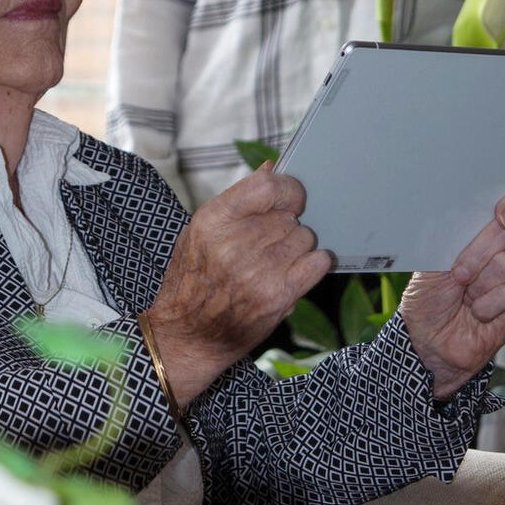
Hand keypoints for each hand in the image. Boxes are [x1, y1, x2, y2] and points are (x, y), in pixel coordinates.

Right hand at [147, 163, 332, 406]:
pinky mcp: (277, 297)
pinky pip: (318, 262)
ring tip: (275, 261)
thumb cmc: (192, 280)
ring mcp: (258, 271)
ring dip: (298, 247)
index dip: (287, 189)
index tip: (289, 199)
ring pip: (305, 237)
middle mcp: (235, 243)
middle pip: (290, 215)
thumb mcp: (201, 231)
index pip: (268, 186)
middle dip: (287, 225)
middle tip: (271, 243)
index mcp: (213, 220)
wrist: (186, 336)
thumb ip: (238, 200)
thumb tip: (271, 168)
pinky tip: (296, 271)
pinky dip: (313, 264)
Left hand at [400, 182, 504, 399]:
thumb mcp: (432, 259)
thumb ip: (452, 234)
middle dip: (477, 252)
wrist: (430, 339)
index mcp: (478, 225)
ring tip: (465, 296)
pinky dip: (489, 303)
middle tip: (457, 275)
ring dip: (479, 283)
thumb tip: (461, 211)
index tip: (502, 214)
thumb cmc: (427, 296)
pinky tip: (477, 311)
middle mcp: (502, 242)